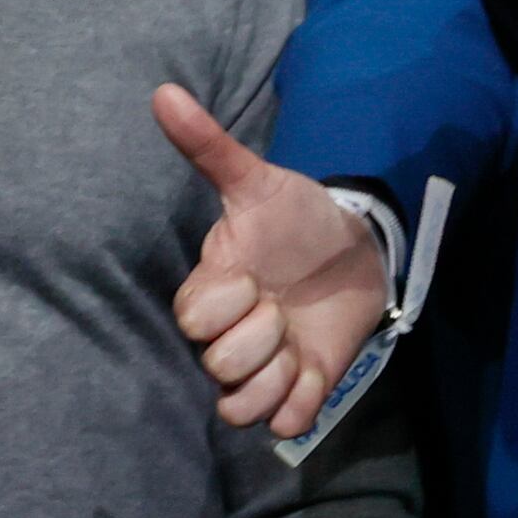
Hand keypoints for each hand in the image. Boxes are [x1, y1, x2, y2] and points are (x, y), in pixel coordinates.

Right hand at [160, 85, 386, 440]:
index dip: (226, 304)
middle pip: (217, 367)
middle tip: (283, 308)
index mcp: (211, 291)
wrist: (353, 251)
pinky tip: (313, 366)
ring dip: (276, 379)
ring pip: (242, 409)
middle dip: (261, 337)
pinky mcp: (298, 393)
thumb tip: (163, 91)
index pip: (192, 320)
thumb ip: (210, 147)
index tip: (255, 276)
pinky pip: (283, 426)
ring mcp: (262, 370)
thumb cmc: (295, 218)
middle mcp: (229, 338)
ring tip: (297, 344)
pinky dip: (300, 402)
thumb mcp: (259, 182)